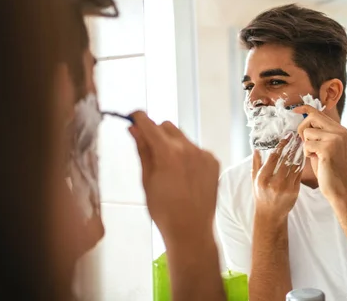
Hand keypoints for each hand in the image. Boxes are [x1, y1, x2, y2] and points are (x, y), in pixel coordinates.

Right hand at [129, 111, 219, 244]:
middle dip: (156, 132)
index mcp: (168, 152)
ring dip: (172, 144)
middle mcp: (189, 148)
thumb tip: (133, 129)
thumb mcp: (146, 180)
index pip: (150, 123)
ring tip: (169, 168)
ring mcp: (204, 154)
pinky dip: (188, 155)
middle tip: (149, 148)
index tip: (132, 117)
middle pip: (167, 126)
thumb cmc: (163, 210)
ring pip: (183, 138)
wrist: (191, 229)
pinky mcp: (214, 161)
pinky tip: (184, 175)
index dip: (139, 118)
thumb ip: (142, 150)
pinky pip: (196, 149)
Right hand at [252, 137, 302, 221]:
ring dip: (298, 154)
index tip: (287, 137)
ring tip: (301, 144)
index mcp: (263, 178)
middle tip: (297, 137)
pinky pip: (299, 174)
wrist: (270, 214)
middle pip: (286, 160)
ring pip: (295, 166)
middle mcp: (274, 183)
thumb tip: (256, 148)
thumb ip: (256, 164)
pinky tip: (302, 156)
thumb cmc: (261, 194)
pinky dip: (301, 164)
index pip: (274, 157)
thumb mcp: (254, 179)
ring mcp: (286, 188)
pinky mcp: (294, 191)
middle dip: (292, 147)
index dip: (281, 145)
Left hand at [295, 105, 346, 200]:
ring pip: (308, 132)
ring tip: (315, 155)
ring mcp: (335, 139)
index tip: (295, 110)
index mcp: (340, 130)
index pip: (320, 113)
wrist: (339, 187)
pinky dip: (307, 153)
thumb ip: (319, 133)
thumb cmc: (328, 169)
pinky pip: (307, 144)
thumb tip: (304, 120)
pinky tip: (316, 160)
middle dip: (302, 129)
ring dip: (306, 144)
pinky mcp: (328, 148)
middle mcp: (340, 132)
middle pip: (312, 117)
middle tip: (305, 142)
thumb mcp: (325, 146)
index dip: (306, 109)